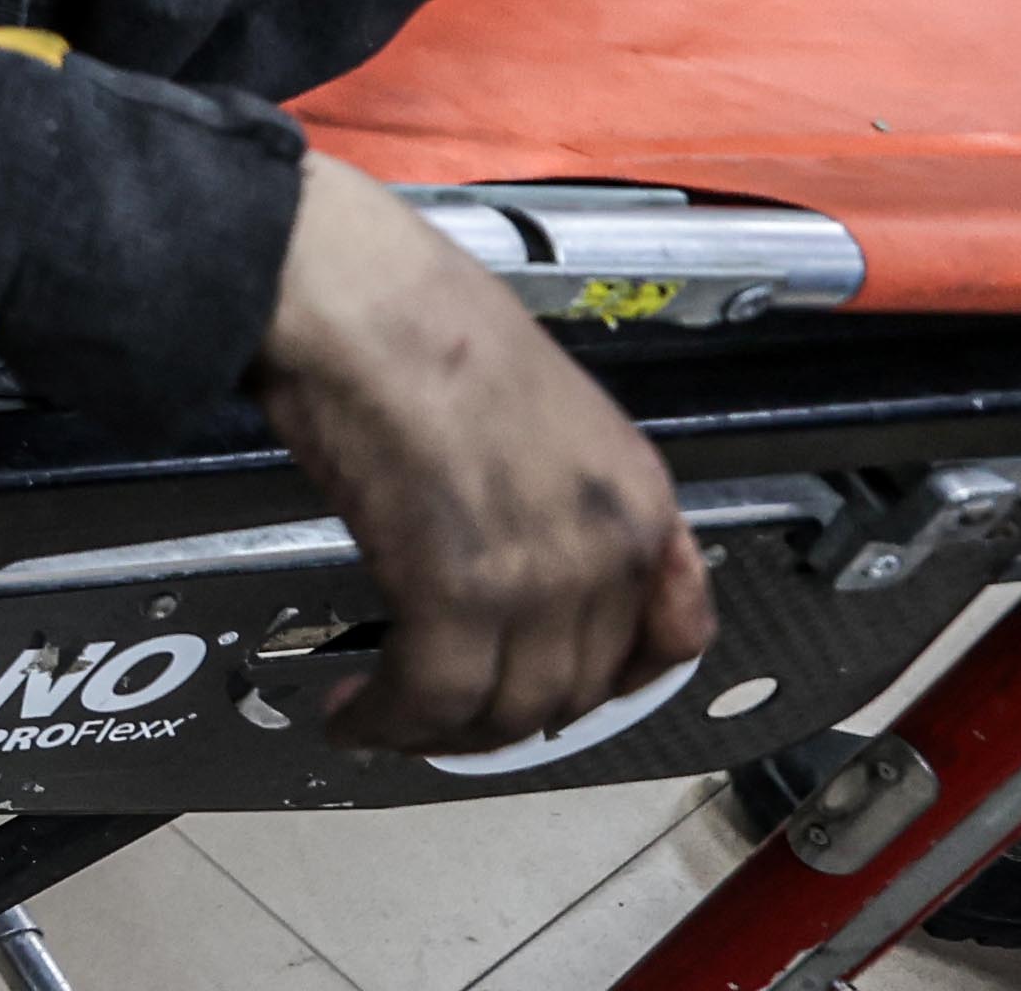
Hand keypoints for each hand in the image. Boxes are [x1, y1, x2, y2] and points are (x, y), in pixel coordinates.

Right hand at [249, 157, 713, 753]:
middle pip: (575, 688)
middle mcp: (606, 542)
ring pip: (507, 711)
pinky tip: (351, 714)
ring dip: (440, 733)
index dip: (606, 680)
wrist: (347, 287)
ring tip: (382, 717)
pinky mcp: (453, 590)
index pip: (672, 636)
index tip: (550, 687)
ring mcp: (538, 573)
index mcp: (635, 487)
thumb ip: (554, 476)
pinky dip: (388, 724)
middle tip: (440, 706)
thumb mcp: (536, 392)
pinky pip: (431, 698)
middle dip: (503, 714)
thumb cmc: (414, 309)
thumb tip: (514, 526)